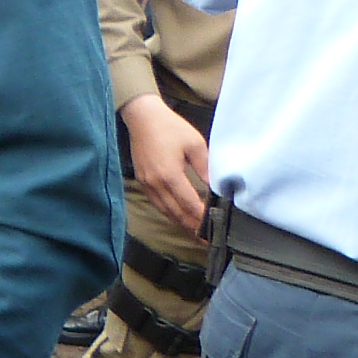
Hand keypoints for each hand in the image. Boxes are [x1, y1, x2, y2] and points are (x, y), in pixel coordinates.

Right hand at [120, 94, 210, 234]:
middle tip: (206, 239)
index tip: (213, 228)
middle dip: (192, 227)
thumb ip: (206, 168)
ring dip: (181, 223)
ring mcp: (147, 184)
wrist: (142, 118)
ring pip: (166, 211)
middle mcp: (156, 184)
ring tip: (195, 233)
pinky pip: (158, 203)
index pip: (189, 205)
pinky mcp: (143, 181)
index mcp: (170, 175)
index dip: (202, 219)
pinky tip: (179, 216)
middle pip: (176, 213)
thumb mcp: (195, 144)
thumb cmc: (170, 128)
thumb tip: (215, 187)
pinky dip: (170, 213)